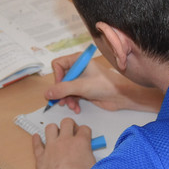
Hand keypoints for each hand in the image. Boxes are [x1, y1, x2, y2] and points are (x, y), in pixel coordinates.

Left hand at [32, 118, 94, 168]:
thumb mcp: (93, 168)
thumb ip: (91, 158)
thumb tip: (91, 157)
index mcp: (80, 143)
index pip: (85, 129)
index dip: (86, 132)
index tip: (85, 136)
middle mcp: (65, 141)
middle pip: (67, 122)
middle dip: (70, 125)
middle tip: (72, 132)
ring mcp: (51, 146)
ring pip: (50, 128)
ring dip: (54, 129)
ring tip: (57, 135)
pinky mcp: (41, 155)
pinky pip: (37, 143)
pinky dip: (37, 140)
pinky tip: (37, 138)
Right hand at [46, 52, 162, 112]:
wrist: (121, 96)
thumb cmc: (105, 85)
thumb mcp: (81, 86)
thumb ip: (62, 89)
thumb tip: (47, 93)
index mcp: (78, 60)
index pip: (58, 64)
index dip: (57, 76)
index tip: (60, 87)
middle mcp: (79, 68)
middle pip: (60, 78)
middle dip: (61, 91)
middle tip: (61, 101)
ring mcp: (81, 79)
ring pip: (65, 89)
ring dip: (66, 99)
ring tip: (71, 106)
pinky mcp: (84, 90)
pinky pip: (72, 95)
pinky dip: (72, 102)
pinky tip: (76, 108)